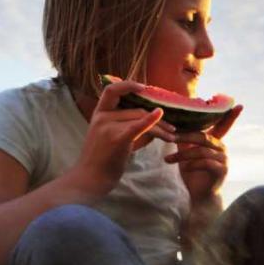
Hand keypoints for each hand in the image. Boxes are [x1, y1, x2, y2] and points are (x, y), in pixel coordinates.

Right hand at [70, 78, 176, 198]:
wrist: (90, 179)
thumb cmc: (103, 161)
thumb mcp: (113, 138)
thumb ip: (131, 127)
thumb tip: (156, 121)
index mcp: (99, 114)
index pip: (110, 90)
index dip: (127, 85)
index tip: (143, 86)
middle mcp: (102, 117)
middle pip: (137, 110)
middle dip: (158, 119)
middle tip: (172, 129)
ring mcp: (108, 127)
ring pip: (141, 119)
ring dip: (161, 128)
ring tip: (173, 137)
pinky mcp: (117, 139)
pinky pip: (137, 126)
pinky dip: (150, 120)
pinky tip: (160, 114)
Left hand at [166, 104, 242, 201]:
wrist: (200, 196)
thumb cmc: (194, 173)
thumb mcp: (187, 153)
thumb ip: (184, 139)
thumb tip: (172, 124)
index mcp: (216, 142)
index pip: (223, 126)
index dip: (230, 115)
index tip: (238, 104)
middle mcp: (222, 149)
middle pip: (203, 137)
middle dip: (185, 136)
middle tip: (169, 138)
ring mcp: (223, 160)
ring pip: (201, 151)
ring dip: (182, 154)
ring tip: (168, 159)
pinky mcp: (221, 171)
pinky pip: (205, 163)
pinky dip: (191, 165)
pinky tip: (183, 168)